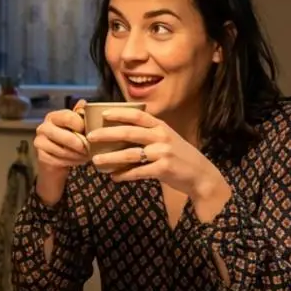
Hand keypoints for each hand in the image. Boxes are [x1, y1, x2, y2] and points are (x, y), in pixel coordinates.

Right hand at [32, 101, 88, 205]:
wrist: (55, 157)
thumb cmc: (67, 138)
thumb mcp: (74, 125)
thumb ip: (78, 115)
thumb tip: (83, 102)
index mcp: (53, 116)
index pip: (68, 117)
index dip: (81, 126)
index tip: (91, 132)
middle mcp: (43, 127)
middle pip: (65, 136)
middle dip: (80, 144)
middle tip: (89, 148)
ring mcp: (39, 142)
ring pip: (62, 150)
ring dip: (77, 155)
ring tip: (86, 156)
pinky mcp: (40, 156)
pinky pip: (58, 160)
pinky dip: (70, 162)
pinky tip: (77, 160)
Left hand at [86, 107, 227, 198]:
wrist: (200, 175)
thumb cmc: (179, 156)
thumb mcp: (167, 139)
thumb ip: (149, 134)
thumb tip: (120, 132)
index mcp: (161, 127)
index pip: (138, 116)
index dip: (119, 113)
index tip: (103, 114)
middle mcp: (161, 137)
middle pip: (129, 132)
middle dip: (107, 134)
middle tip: (90, 137)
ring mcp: (163, 153)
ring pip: (130, 154)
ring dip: (110, 158)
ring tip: (96, 161)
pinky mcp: (163, 169)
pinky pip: (138, 172)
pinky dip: (124, 175)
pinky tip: (114, 177)